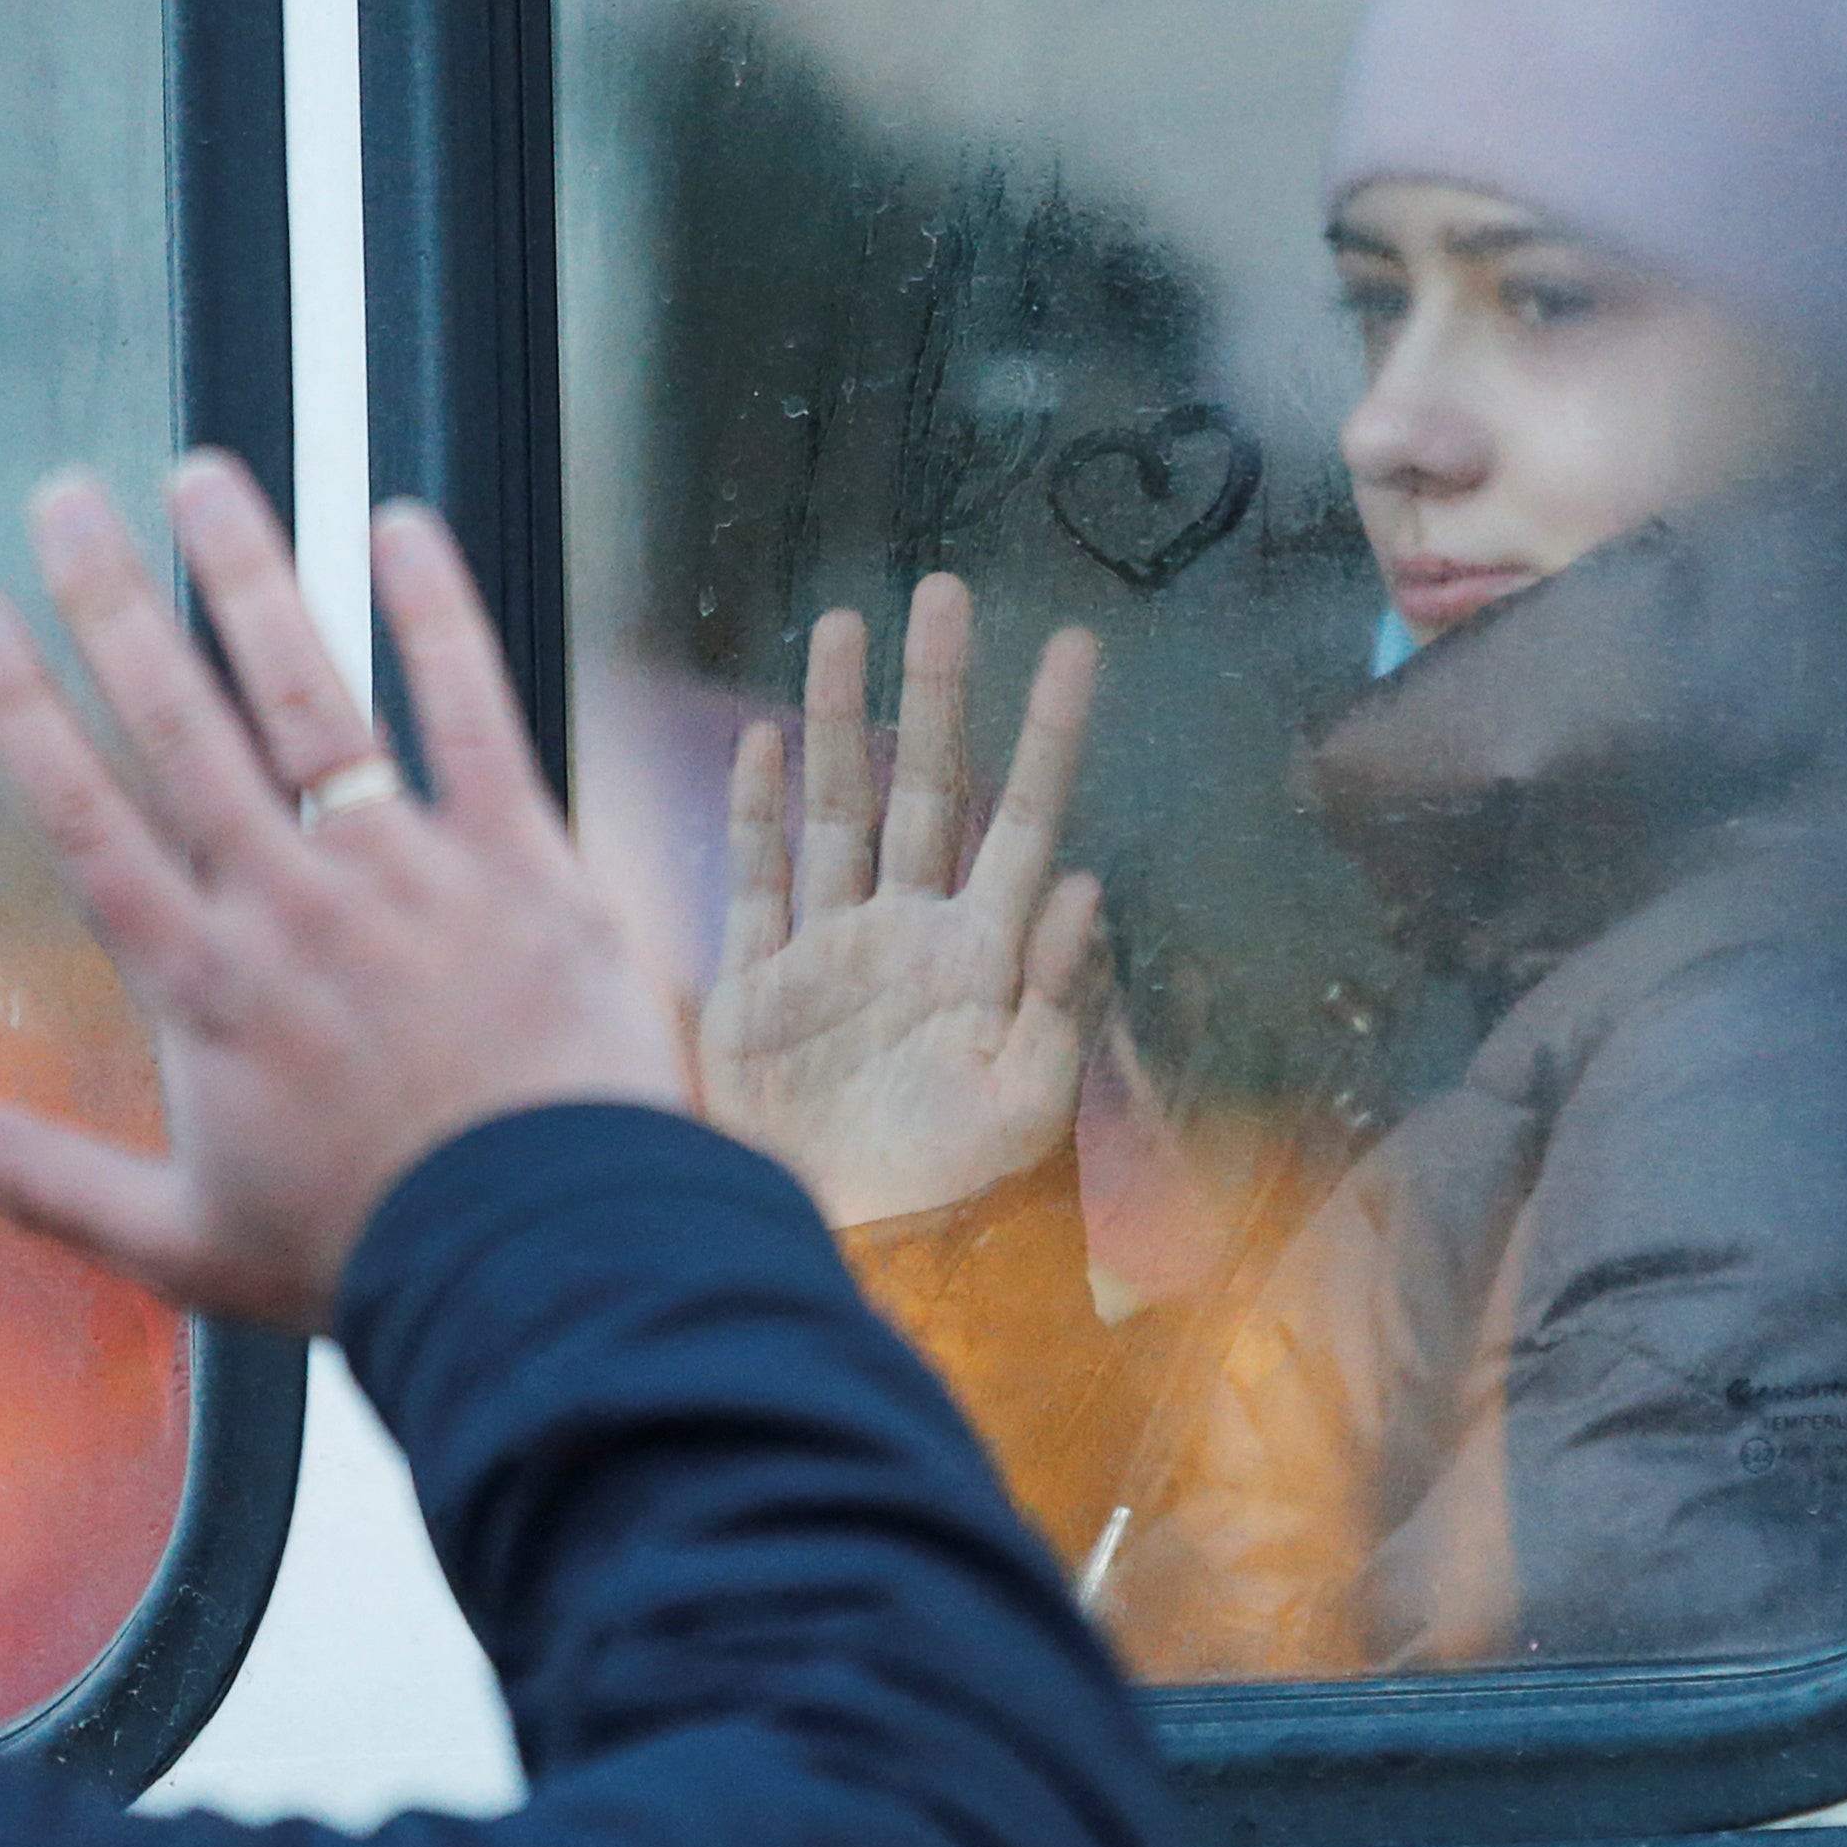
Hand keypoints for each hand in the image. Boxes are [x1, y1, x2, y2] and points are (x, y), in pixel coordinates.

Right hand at [0, 456, 685, 1331]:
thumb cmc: (365, 1260)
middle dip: (111, 602)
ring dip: (250, 578)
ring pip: (309, 697)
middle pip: (179, 726)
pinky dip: (438, 618)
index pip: (84, 817)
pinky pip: (476, 716)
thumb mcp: (173, 1244)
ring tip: (203, 475)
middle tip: (61, 498)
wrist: (544, 1266)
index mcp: (204, 988)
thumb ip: (31, 1174)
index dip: (19, 706)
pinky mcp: (522, 865)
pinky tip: (401, 524)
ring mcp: (407, 875)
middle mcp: (291, 906)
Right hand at [698, 577, 1102, 1228]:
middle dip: (935, 689)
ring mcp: (832, 953)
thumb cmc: (957, 1201)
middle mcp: (909, 936)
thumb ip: (1058, 997)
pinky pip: (758, 876)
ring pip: (837, 807)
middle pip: (923, 785)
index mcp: (982, 958)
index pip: (1023, 817)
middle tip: (942, 592)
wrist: (849, 1254)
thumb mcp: (1029, 1108)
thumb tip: (1088, 884)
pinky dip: (758, 809)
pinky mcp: (760, 987)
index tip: (1074, 646)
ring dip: (838, 719)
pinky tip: (765, 743)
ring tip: (844, 626)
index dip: (1049, 732)